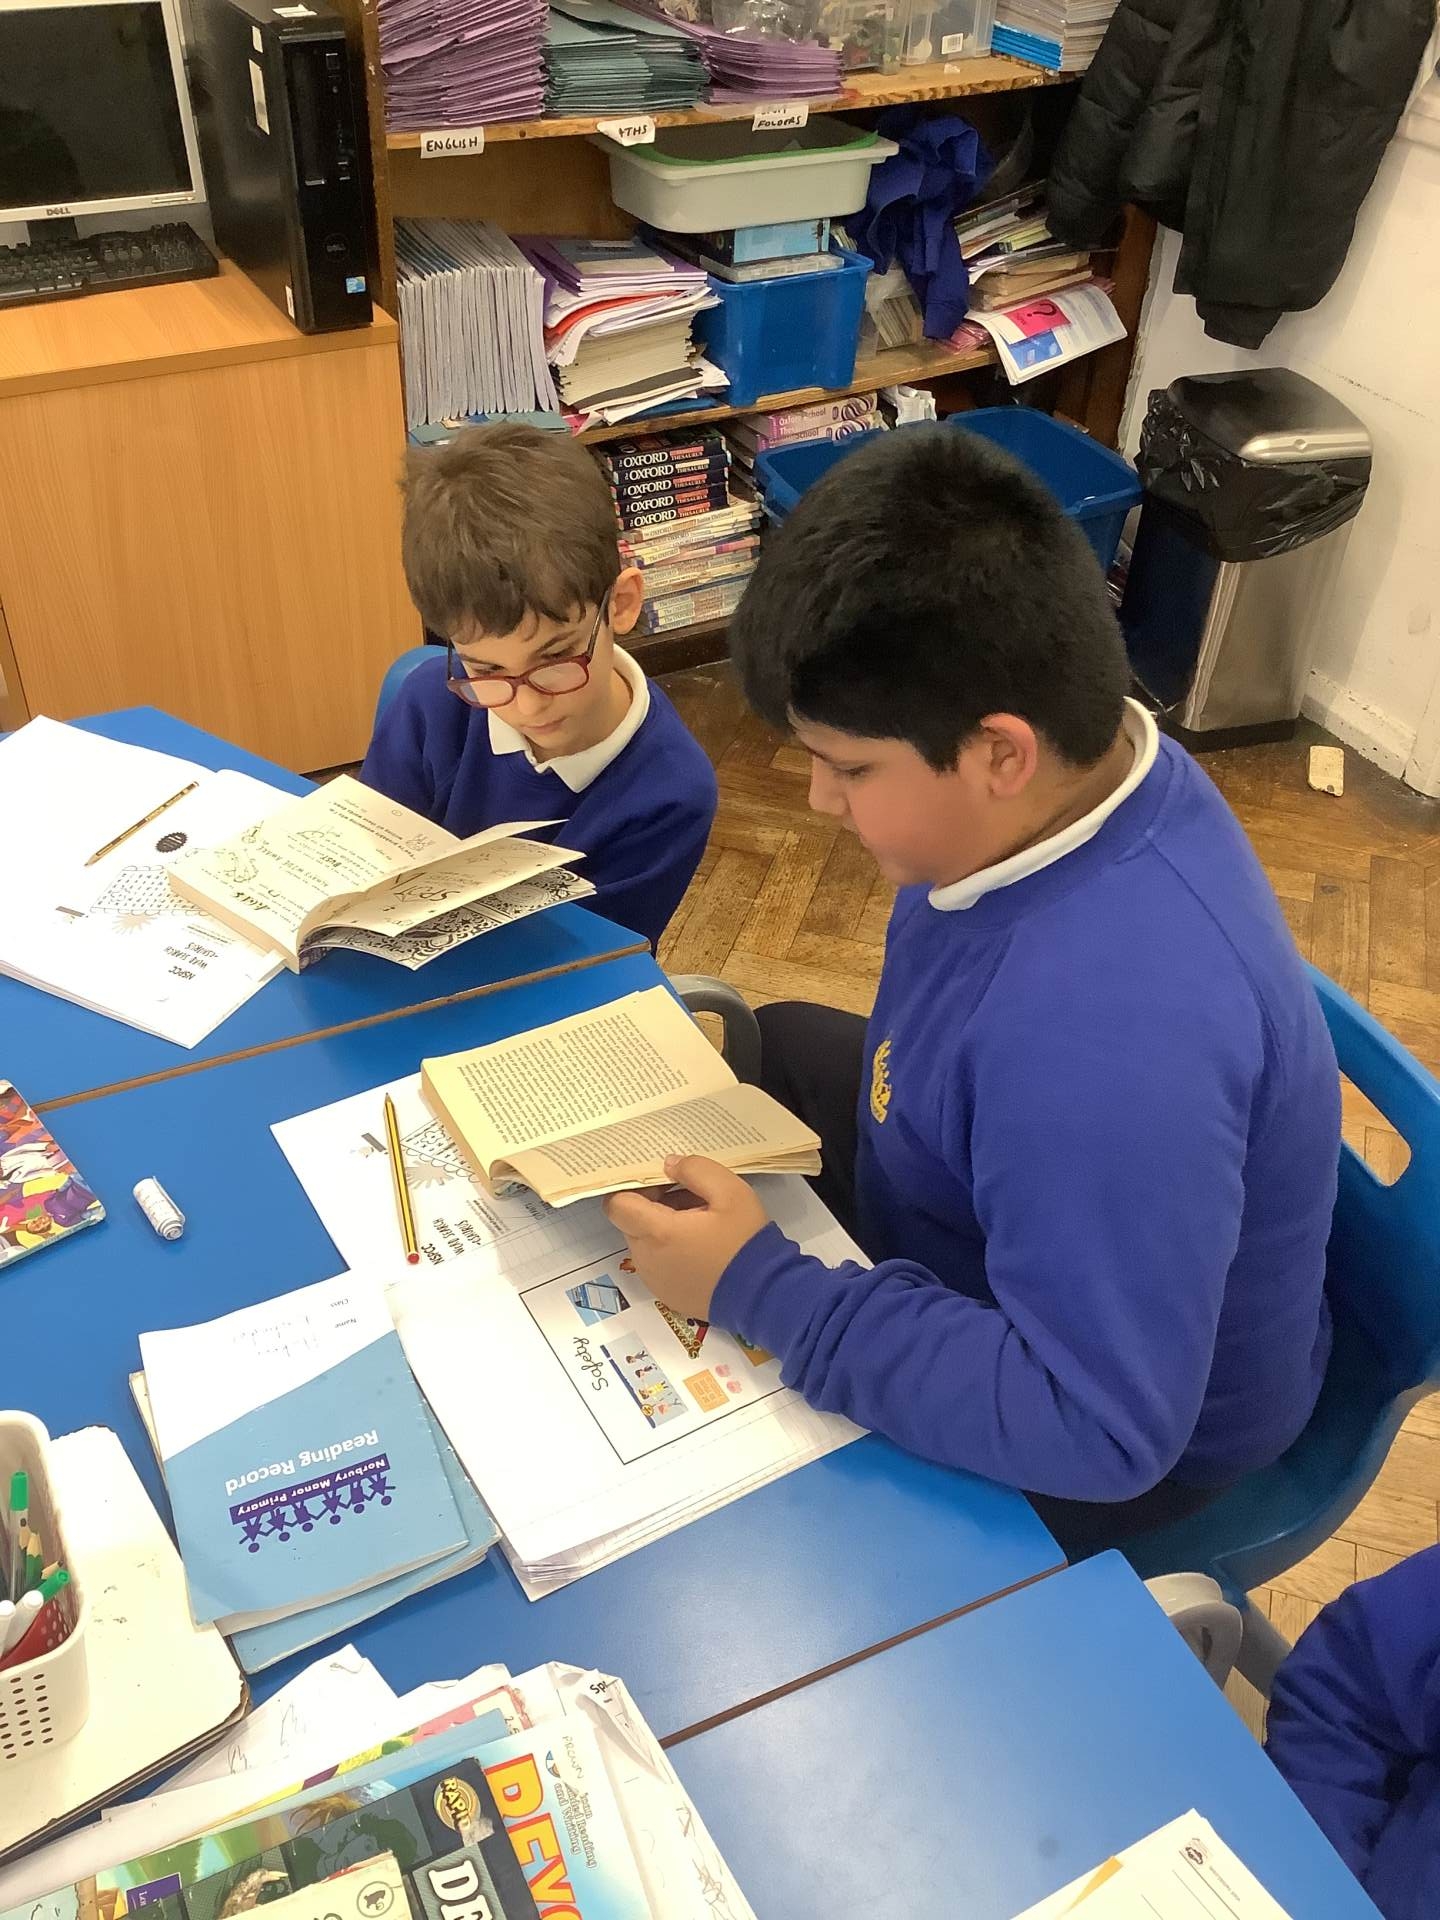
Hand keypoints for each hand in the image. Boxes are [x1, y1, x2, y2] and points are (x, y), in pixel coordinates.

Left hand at [603, 1156, 768, 1323]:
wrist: (763, 1296)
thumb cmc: (745, 1242)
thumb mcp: (731, 1192)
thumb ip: (696, 1170)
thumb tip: (669, 1164)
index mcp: (658, 1233)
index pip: (616, 1204)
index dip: (632, 1187)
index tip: (658, 1180)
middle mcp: (647, 1259)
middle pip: (632, 1222)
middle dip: (655, 1205)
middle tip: (693, 1197)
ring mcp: (655, 1280)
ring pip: (645, 1242)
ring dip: (664, 1228)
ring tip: (703, 1223)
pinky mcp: (667, 1294)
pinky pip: (657, 1263)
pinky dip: (671, 1250)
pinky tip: (703, 1247)